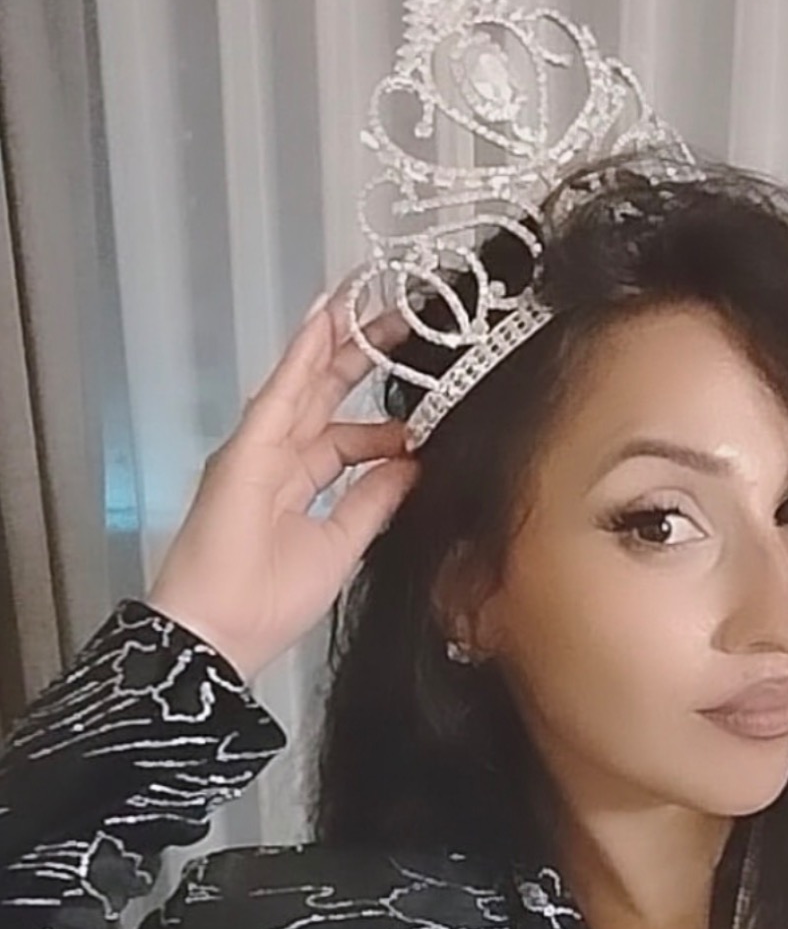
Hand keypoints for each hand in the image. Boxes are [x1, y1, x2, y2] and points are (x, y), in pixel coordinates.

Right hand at [146, 278, 418, 681]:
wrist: (219, 633)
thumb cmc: (266, 604)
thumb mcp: (341, 546)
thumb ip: (373, 501)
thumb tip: (411, 465)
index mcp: (297, 488)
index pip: (345, 439)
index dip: (384, 421)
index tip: (426, 404)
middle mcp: (277, 460)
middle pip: (326, 397)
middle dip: (363, 358)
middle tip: (405, 321)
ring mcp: (259, 449)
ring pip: (304, 381)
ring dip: (335, 338)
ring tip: (366, 296)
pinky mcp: (246, 448)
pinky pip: (281, 391)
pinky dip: (304, 354)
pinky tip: (327, 318)